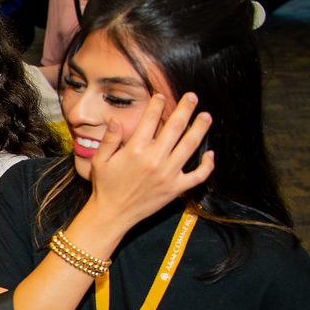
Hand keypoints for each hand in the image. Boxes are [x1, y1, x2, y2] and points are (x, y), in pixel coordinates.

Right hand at [88, 92, 214, 229]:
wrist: (112, 214)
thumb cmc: (105, 186)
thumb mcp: (99, 160)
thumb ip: (109, 139)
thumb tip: (116, 120)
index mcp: (135, 150)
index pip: (150, 120)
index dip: (157, 104)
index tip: (161, 96)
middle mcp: (154, 159)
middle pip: (175, 127)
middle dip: (185, 109)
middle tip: (192, 97)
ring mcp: (168, 174)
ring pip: (190, 146)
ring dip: (200, 129)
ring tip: (206, 116)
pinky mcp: (176, 188)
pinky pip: (198, 175)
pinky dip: (207, 165)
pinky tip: (210, 154)